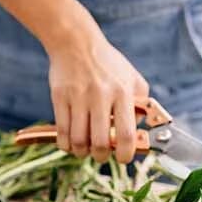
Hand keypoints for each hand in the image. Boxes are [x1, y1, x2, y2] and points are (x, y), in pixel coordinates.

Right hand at [47, 23, 149, 163]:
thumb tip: (139, 130)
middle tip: (101, 154)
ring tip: (84, 149)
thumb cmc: (107, 62)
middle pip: (99, 142)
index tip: (123, 159)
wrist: (75, 42)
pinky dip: (65, 145)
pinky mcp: (60, 97)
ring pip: (78, 141)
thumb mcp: (131, 77)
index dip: (125, 154)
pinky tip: (70, 143)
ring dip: (82, 152)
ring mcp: (78, 97)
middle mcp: (101, 96)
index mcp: (122, 92)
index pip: (126, 134)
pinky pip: (61, 132)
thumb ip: (141, 103)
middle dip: (101, 156)